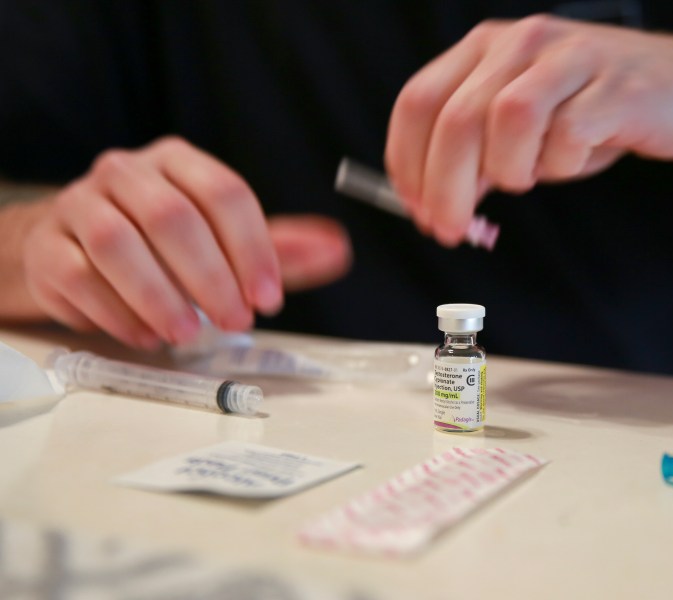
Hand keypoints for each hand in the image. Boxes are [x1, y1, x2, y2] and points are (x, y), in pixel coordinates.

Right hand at [22, 136, 350, 348]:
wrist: (74, 246)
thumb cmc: (160, 243)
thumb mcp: (223, 239)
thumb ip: (278, 247)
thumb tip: (337, 248)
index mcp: (176, 162)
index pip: (223, 192)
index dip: (253, 248)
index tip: (269, 297)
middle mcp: (125, 174)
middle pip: (171, 217)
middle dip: (211, 277)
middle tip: (235, 320)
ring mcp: (79, 206)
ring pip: (118, 244)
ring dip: (160, 296)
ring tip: (188, 333)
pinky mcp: (48, 248)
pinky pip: (79, 277)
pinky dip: (117, 313)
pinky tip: (146, 334)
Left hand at [385, 14, 672, 244]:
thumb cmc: (587, 113)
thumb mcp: (516, 133)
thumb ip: (471, 160)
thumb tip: (433, 206)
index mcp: (483, 49)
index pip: (419, 101)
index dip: (407, 162)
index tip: (414, 208)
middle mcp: (521, 43)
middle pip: (457, 117)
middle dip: (445, 187)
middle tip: (450, 228)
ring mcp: (570, 57)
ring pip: (509, 117)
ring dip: (509, 169)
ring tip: (527, 178)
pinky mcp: (615, 84)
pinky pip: (569, 135)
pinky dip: (561, 165)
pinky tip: (572, 161)